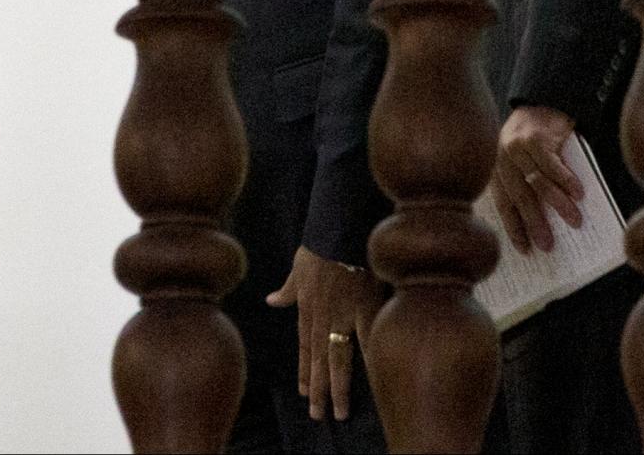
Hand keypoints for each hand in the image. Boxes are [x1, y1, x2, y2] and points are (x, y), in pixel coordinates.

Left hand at [267, 245, 384, 421]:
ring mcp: (343, 315)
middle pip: (318, 360)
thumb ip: (288, 289)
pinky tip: (372, 380)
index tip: (303, 391)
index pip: (304, 347)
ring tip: (340, 411)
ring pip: (338, 358)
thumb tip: (271, 300)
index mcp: (307, 308)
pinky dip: (369, 358)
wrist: (339, 230)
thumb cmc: (319, 244)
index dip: (304, 370)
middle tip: (318, 414)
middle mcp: (323, 318)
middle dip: (318, 389)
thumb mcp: (297, 267)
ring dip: (338, 387)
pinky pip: (367, 338)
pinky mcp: (364, 306)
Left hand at [490, 105, 583, 253]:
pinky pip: (552, 164)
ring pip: (538, 182)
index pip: (504, 204)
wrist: (542, 100)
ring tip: (574, 221)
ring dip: (558, 204)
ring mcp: (517, 146)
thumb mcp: (521, 161)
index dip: (515, 228)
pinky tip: (578, 193)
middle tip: (548, 244)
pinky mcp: (535, 137)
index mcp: (496, 168)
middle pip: (520, 197)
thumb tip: (546, 223)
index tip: (526, 250)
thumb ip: (526, 184)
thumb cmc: (533, 137)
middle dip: (535, 223)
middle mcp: (502, 158)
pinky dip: (566, 180)